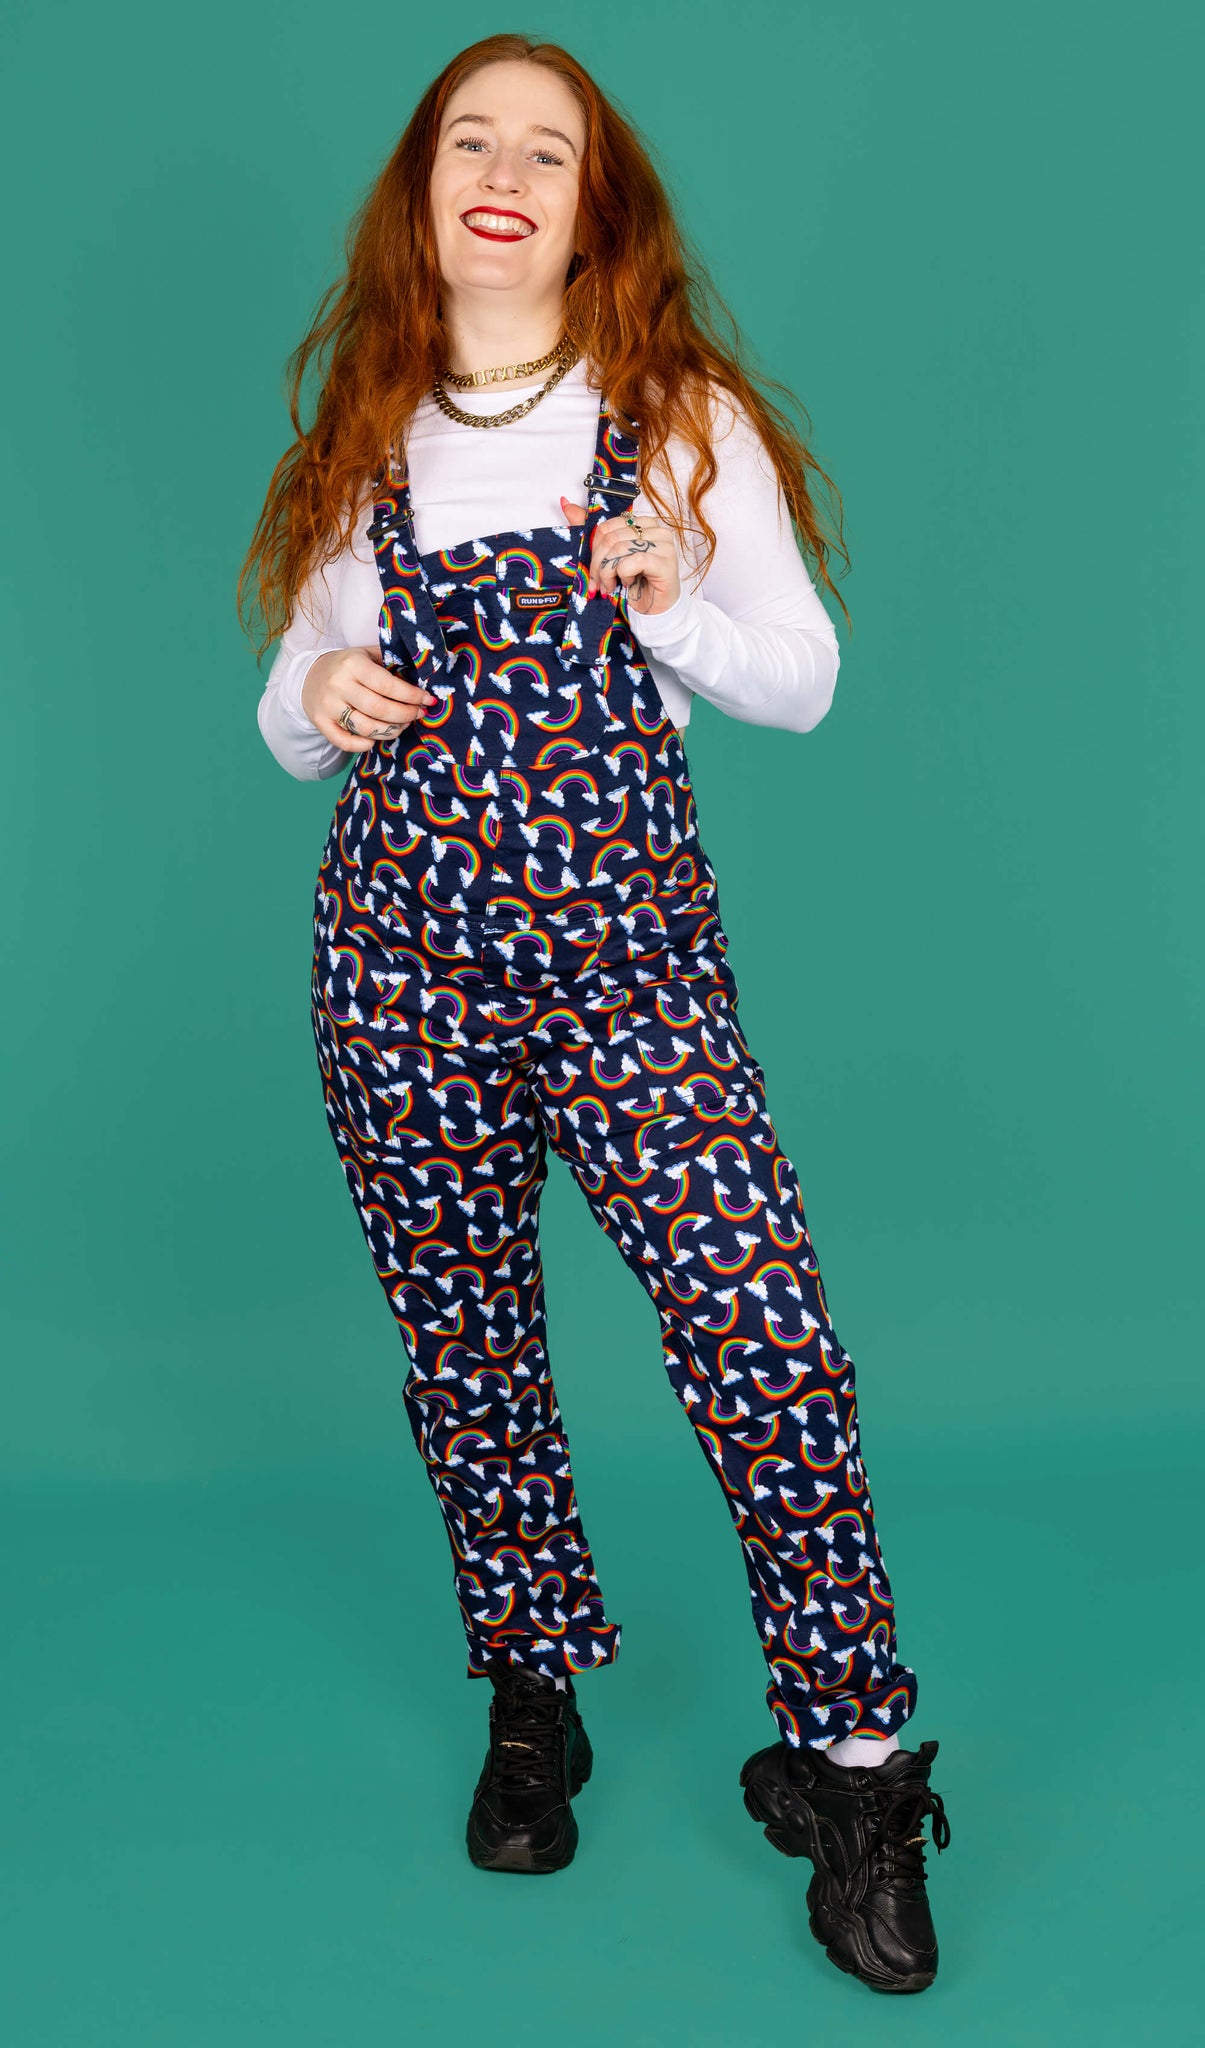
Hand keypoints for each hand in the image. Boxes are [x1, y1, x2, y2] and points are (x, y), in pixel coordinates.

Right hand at [301, 645, 437, 751]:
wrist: (309, 676)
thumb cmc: (347, 666)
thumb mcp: (366, 654)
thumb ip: (389, 662)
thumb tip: (421, 674)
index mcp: (353, 664)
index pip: (388, 685)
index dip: (411, 696)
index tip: (428, 701)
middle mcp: (339, 685)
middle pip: (379, 709)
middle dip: (405, 715)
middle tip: (418, 715)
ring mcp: (329, 706)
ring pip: (366, 728)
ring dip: (391, 731)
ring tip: (403, 725)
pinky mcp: (321, 723)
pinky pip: (345, 742)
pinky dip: (365, 745)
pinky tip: (377, 738)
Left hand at [559, 495, 681, 616]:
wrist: (653, 610)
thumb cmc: (634, 583)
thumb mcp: (609, 557)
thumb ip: (591, 532)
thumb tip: (565, 503)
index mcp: (642, 522)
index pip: (607, 527)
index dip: (594, 551)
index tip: (593, 572)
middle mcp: (656, 529)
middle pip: (612, 538)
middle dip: (598, 565)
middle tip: (597, 584)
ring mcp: (664, 544)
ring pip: (620, 549)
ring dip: (608, 573)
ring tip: (610, 586)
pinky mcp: (666, 561)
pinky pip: (633, 561)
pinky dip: (624, 575)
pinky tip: (628, 584)